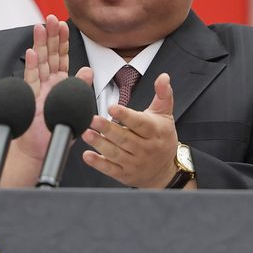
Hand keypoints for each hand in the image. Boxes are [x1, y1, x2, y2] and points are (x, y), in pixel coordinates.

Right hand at [1, 15, 90, 185]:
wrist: (41, 148)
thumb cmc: (58, 129)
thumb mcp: (76, 107)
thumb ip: (80, 88)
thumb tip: (89, 70)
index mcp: (61, 83)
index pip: (63, 58)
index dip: (63, 41)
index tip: (64, 24)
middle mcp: (49, 82)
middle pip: (49, 55)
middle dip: (50, 36)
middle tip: (50, 18)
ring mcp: (39, 89)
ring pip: (39, 62)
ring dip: (39, 45)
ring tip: (39, 27)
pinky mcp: (31, 99)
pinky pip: (31, 80)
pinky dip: (31, 66)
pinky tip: (30, 52)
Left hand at [81, 72, 178, 188]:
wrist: (165, 171)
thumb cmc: (162, 138)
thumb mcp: (165, 115)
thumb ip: (163, 94)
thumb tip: (163, 77)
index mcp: (155, 132)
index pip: (140, 123)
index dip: (125, 115)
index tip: (112, 107)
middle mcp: (145, 149)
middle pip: (125, 138)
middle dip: (107, 129)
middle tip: (92, 119)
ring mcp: (135, 163)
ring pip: (116, 153)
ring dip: (99, 144)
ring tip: (86, 133)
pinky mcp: (125, 175)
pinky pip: (110, 169)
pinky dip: (98, 163)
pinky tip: (87, 155)